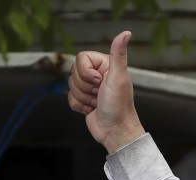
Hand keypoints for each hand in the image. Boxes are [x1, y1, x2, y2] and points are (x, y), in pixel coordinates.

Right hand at [67, 31, 146, 151]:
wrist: (115, 131)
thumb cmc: (119, 105)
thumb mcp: (118, 77)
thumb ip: (119, 54)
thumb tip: (126, 33)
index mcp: (104, 65)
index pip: (80, 58)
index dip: (86, 72)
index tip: (100, 82)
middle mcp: (97, 74)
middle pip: (73, 72)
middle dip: (85, 87)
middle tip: (100, 94)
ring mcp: (90, 88)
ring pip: (70, 85)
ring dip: (84, 98)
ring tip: (98, 103)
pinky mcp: (84, 100)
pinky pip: (69, 98)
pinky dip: (79, 106)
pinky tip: (92, 110)